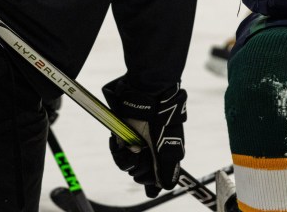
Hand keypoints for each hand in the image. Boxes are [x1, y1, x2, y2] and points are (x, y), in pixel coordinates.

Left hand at [102, 76, 186, 197]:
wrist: (146, 98)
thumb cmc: (162, 122)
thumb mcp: (169, 148)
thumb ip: (168, 170)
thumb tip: (166, 187)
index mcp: (163, 157)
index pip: (155, 180)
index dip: (150, 181)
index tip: (151, 180)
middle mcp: (150, 153)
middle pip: (139, 175)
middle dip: (139, 167)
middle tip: (144, 152)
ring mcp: (136, 146)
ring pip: (126, 167)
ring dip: (127, 158)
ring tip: (134, 145)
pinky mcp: (123, 139)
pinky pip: (117, 154)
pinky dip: (118, 150)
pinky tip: (121, 142)